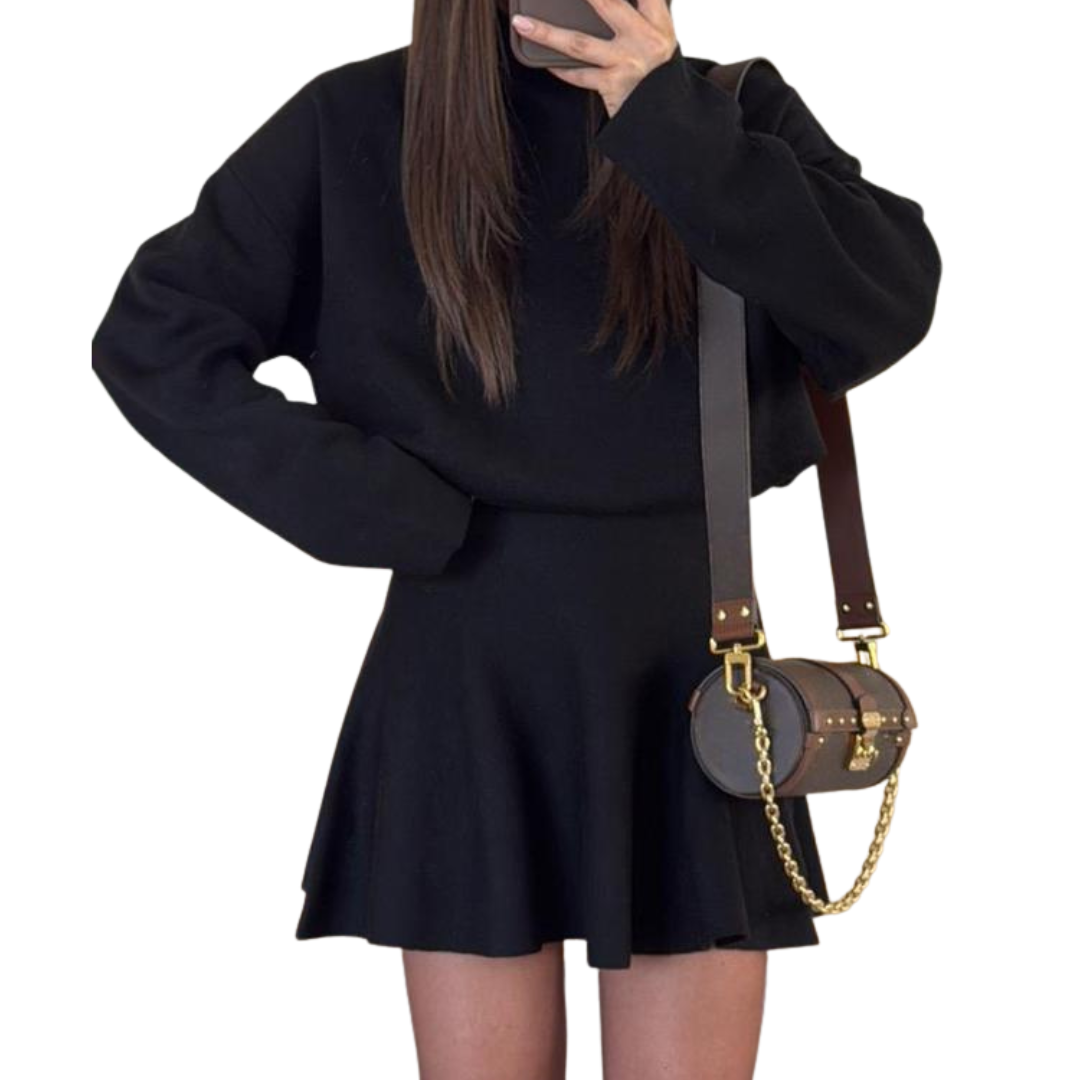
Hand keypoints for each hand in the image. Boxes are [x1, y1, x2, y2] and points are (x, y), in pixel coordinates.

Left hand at [511, 0, 678, 117]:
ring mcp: (626, 63)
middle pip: (606, 3)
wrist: (667, 117)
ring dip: (547, 33)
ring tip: (523, 23)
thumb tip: (604, 3)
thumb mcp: (660, 37)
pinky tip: (543, 60)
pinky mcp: (612, 87)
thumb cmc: (659, 74)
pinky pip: (578, 75)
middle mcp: (643, 39)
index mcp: (658, 22)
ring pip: (578, 43)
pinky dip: (560, 68)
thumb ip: (641, 13)